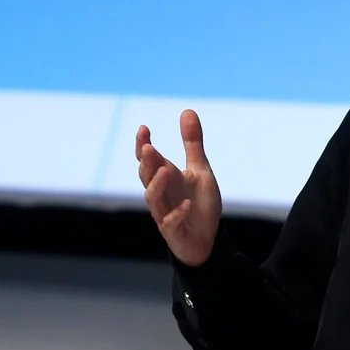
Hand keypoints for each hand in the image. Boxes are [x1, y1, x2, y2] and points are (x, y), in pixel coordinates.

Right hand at [135, 110, 221, 266]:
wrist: (206, 239)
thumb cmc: (199, 203)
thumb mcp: (200, 169)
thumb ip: (192, 143)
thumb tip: (187, 110)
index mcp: (166, 176)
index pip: (148, 159)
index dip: (143, 144)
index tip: (144, 128)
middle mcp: (161, 193)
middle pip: (146, 176)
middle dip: (146, 162)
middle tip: (148, 147)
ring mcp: (165, 212)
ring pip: (153, 199)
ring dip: (157, 185)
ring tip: (165, 170)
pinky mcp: (173, 231)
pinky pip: (171, 222)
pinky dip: (177, 214)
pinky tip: (188, 205)